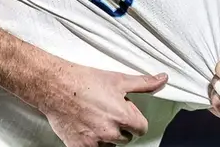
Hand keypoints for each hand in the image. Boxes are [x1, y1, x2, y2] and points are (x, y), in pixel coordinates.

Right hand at [39, 65, 167, 146]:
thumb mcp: (119, 80)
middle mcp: (110, 132)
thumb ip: (144, 83)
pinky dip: (92, 142)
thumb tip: (163, 79)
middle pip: (126, 138)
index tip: (127, 114)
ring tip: (97, 119)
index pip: (141, 129)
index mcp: (123, 117)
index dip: (135, 120)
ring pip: (110, 146)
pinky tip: (87, 128)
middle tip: (109, 113)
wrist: (55, 87)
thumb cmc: (86, 81)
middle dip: (121, 128)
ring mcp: (94, 142)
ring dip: (107, 137)